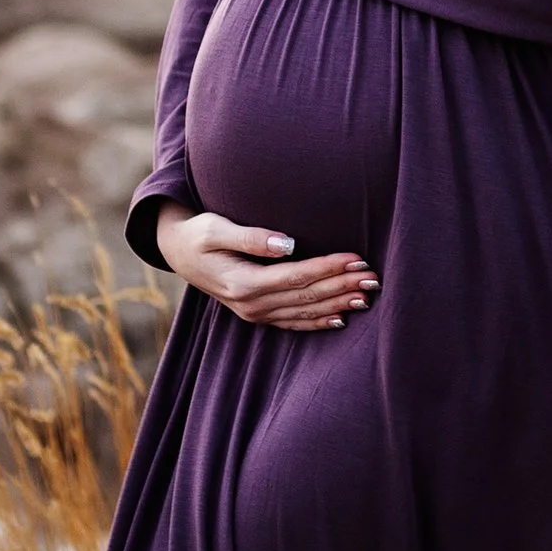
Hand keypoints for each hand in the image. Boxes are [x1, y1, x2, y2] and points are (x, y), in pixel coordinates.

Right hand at [153, 205, 378, 331]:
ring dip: (337, 304)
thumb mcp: (216, 228)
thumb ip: (250, 237)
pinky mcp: (257, 314)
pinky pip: (293, 322)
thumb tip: (285, 243)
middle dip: (342, 286)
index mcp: (243, 283)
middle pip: (306, 297)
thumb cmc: (199, 233)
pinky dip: (318, 322)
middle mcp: (251, 305)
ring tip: (367, 295)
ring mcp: (254, 313)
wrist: (177, 252)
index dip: (328, 268)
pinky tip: (341, 318)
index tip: (355, 258)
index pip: (296, 277)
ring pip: (304, 312)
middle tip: (374, 277)